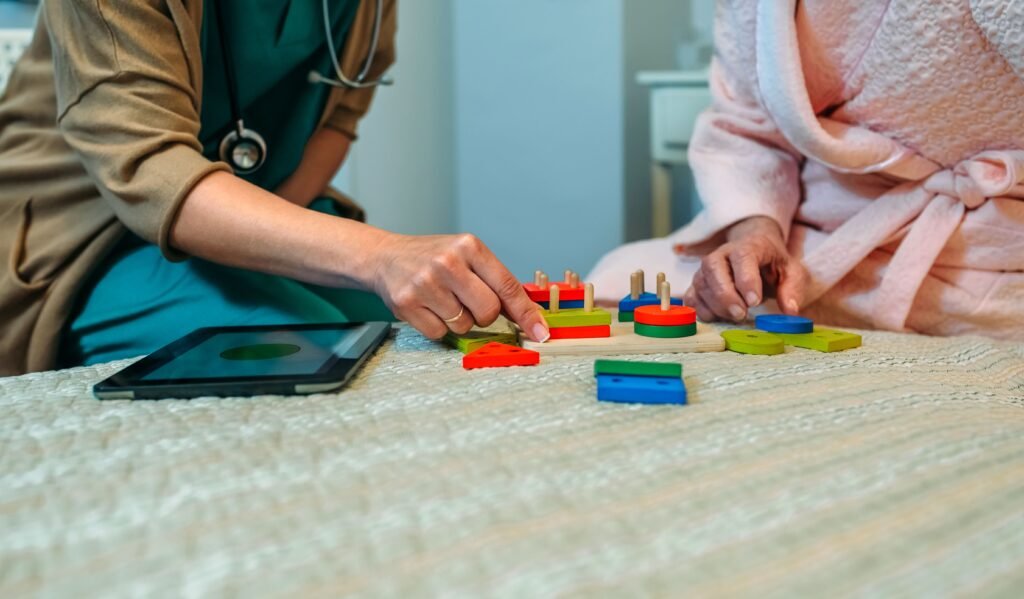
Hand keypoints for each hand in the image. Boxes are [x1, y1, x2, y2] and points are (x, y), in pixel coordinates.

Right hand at [368, 233, 550, 341]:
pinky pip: (439, 333)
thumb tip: (529, 315)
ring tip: (443, 299)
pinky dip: (438, 326)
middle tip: (468, 301)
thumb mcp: (467, 257)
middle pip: (488, 311)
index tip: (540, 332)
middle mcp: (447, 262)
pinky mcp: (406, 303)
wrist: (386, 257)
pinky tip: (428, 307)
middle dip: (484, 315)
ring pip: (464, 325)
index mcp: (469, 246)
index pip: (507, 286)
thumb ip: (496, 282)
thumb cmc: (434, 259)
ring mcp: (425, 283)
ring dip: (459, 320)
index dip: (526, 313)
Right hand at [682, 216, 805, 321]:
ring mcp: (705, 269)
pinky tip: (719, 317)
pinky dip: (701, 311)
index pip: (743, 257)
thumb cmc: (772, 263)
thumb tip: (791, 312)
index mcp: (748, 246)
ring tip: (736, 316)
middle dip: (725, 295)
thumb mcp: (791, 272)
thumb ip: (792, 289)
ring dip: (716, 306)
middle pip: (713, 269)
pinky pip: (691, 298)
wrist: (754, 252)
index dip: (746, 280)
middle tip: (742, 314)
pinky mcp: (697, 284)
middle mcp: (721, 254)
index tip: (754, 302)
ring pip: (701, 285)